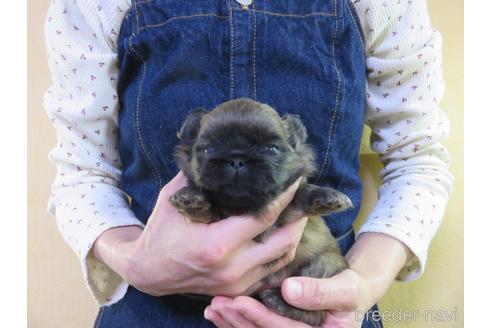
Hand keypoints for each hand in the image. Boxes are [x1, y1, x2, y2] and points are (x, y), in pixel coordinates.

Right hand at [92, 171, 306, 296]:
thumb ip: (198, 177)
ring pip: (282, 259)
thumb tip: (219, 152)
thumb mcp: (174, 199)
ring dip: (293, 235)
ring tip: (296, 214)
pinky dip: (280, 252)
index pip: (264, 217)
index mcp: (217, 245)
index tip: (296, 179)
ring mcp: (236, 283)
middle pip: (283, 241)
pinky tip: (281, 235)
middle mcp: (232, 268)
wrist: (148, 272)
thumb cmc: (160, 232)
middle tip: (303, 198)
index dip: (285, 197)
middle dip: (299, 217)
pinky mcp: (238, 290)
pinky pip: (271, 271)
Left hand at [205, 233, 412, 327]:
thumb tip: (289, 290)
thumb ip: (321, 292)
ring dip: (232, 323)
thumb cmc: (352, 289)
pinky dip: (235, 321)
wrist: (351, 291)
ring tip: (214, 307)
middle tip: (219, 302)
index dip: (260, 318)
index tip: (238, 301)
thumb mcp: (345, 289)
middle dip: (239, 321)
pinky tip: (218, 312)